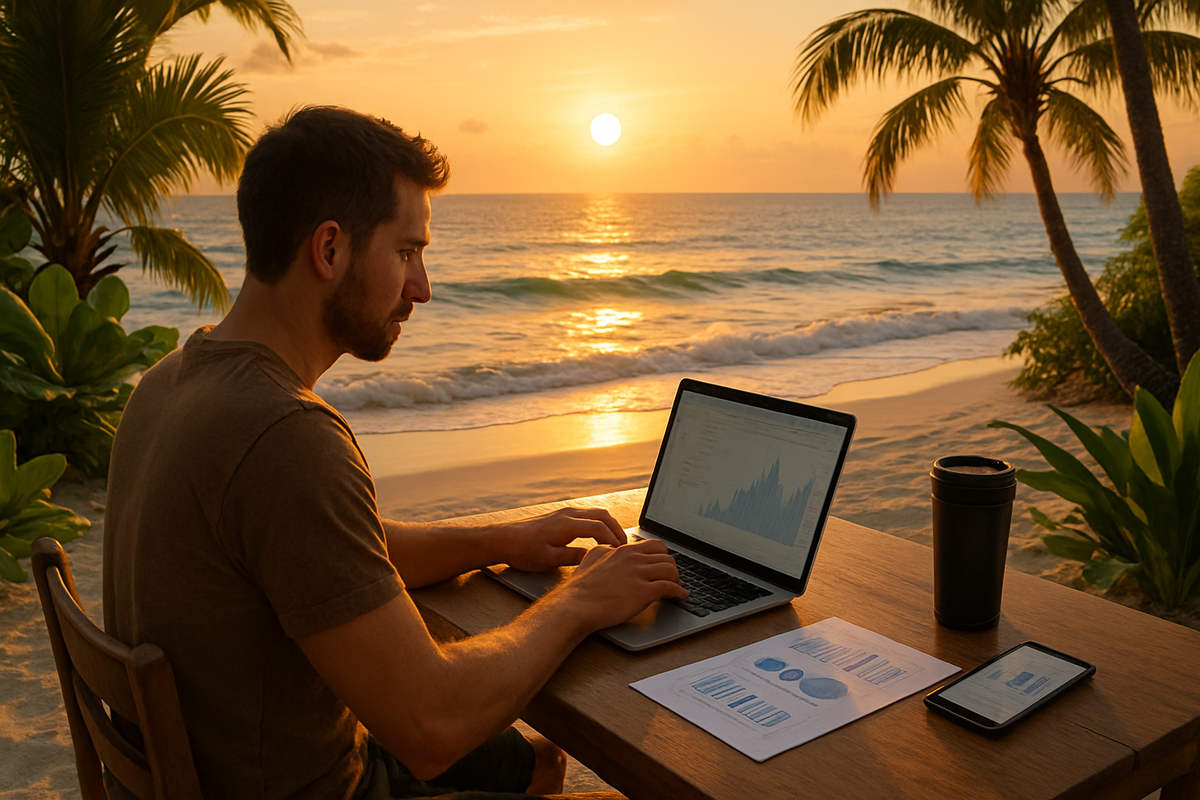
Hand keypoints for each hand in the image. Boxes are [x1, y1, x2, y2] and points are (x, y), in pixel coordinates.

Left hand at [499, 506, 625, 572]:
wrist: (504, 539)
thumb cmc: (523, 550)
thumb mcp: (547, 560)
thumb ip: (571, 557)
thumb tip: (592, 557)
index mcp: (567, 524)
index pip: (599, 528)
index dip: (613, 540)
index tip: (620, 553)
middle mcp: (568, 514)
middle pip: (603, 516)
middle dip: (617, 530)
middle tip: (625, 547)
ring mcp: (565, 512)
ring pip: (597, 513)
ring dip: (610, 525)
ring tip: (616, 542)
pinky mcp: (562, 515)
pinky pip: (588, 515)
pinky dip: (600, 523)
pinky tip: (600, 536)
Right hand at [557, 538, 689, 630]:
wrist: (576, 605)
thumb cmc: (581, 587)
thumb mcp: (592, 558)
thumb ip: (605, 550)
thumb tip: (611, 549)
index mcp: (623, 551)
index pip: (654, 545)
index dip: (662, 556)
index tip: (662, 565)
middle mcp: (634, 559)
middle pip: (667, 556)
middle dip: (672, 567)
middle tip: (671, 577)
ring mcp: (639, 574)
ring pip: (671, 569)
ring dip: (677, 579)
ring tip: (677, 587)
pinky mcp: (643, 592)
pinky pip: (670, 587)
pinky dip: (678, 592)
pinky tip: (680, 596)